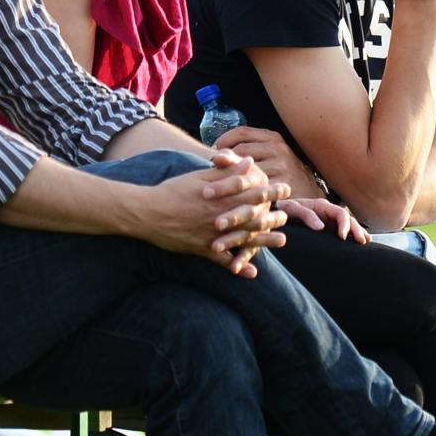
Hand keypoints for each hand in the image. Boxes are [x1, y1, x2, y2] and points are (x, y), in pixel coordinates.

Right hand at [137, 151, 288, 277]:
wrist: (147, 213)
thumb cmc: (172, 191)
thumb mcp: (198, 177)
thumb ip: (225, 171)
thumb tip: (249, 163)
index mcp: (221, 198)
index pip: (252, 194)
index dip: (270, 192)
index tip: (285, 189)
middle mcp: (221, 218)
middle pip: (253, 217)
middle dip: (273, 216)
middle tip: (288, 216)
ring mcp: (213, 236)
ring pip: (244, 240)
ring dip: (264, 241)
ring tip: (282, 241)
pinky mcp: (202, 250)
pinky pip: (223, 261)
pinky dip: (238, 267)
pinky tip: (252, 273)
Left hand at [215, 126, 322, 197]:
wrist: (309, 193)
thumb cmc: (282, 172)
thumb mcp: (269, 155)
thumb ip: (247, 149)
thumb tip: (215, 153)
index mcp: (274, 138)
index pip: (242, 132)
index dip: (224, 140)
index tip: (213, 152)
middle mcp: (279, 149)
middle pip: (241, 152)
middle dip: (222, 163)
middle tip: (212, 171)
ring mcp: (282, 167)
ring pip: (246, 171)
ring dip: (227, 180)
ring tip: (214, 189)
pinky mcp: (282, 185)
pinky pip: (254, 188)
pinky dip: (240, 194)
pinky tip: (231, 198)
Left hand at [279, 198, 369, 243]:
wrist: (276, 214)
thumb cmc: (283, 210)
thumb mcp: (290, 209)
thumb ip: (305, 214)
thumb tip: (321, 227)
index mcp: (322, 206)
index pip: (340, 213)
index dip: (344, 224)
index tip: (343, 237)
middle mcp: (328, 213)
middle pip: (348, 220)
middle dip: (356, 229)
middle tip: (361, 241)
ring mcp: (329, 221)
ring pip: (349, 225)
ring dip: (358, 232)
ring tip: (365, 242)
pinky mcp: (328, 229)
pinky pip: (344, 231)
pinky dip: (353, 235)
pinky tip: (361, 241)